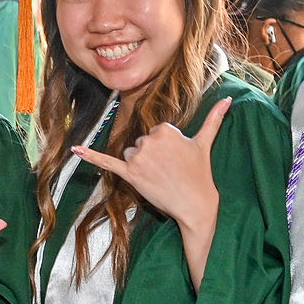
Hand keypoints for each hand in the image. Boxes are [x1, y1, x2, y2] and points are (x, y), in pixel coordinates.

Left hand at [73, 96, 228, 233]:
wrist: (195, 203)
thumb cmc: (200, 173)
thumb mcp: (205, 142)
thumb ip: (214, 119)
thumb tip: (229, 100)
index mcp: (165, 130)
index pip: (155, 132)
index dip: (165, 148)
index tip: (176, 159)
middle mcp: (149, 140)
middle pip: (141, 143)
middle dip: (152, 157)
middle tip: (170, 171)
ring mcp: (138, 158)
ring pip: (130, 155)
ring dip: (140, 166)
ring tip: (159, 178)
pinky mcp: (129, 174)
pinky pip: (106, 162)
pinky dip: (90, 156)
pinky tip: (75, 150)